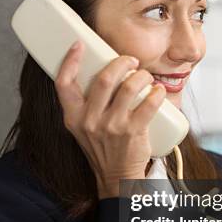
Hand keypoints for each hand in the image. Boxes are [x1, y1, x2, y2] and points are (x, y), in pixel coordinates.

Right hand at [54, 41, 166, 198]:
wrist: (117, 176)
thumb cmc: (102, 146)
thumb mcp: (83, 126)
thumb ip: (85, 102)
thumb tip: (100, 70)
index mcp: (73, 116)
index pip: (63, 83)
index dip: (70, 60)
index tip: (79, 45)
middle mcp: (90, 121)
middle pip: (104, 78)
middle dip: (122, 62)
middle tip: (131, 62)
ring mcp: (112, 126)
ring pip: (129, 86)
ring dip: (142, 75)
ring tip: (145, 77)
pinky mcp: (133, 131)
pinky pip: (149, 102)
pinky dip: (157, 92)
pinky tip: (158, 91)